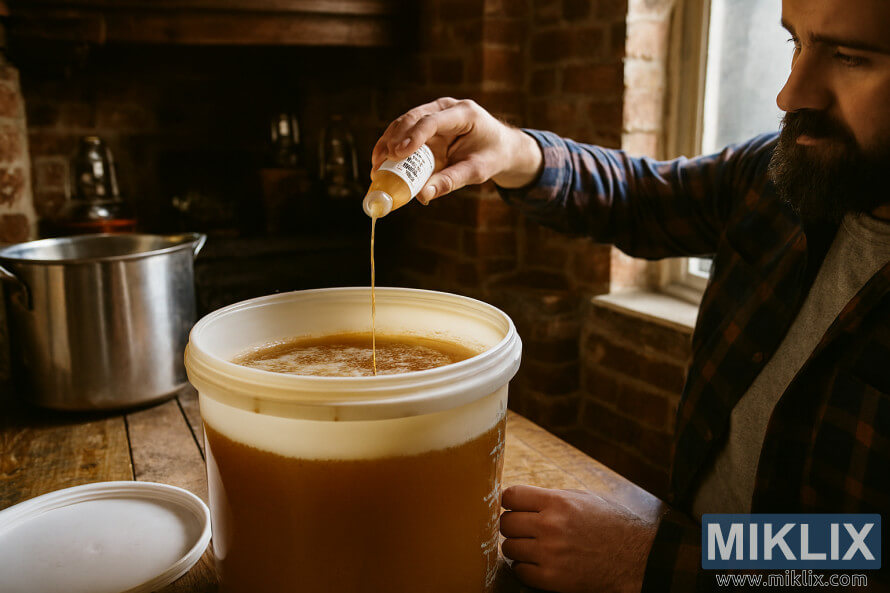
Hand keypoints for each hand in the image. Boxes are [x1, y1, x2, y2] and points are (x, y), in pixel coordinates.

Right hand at [371, 97, 542, 202]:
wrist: (500, 146)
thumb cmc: (491, 156)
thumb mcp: (477, 171)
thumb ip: (450, 181)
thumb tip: (422, 196)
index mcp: (464, 113)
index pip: (433, 120)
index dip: (413, 136)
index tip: (397, 154)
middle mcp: (446, 108)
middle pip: (413, 117)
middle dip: (393, 139)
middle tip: (380, 162)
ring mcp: (434, 112)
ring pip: (404, 123)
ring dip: (387, 143)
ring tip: (376, 166)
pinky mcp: (425, 123)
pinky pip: (404, 132)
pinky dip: (392, 146)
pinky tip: (381, 162)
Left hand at [500, 485, 658, 592]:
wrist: (636, 558)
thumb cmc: (611, 524)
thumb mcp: (584, 499)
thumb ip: (552, 497)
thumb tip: (522, 498)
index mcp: (558, 502)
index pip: (511, 496)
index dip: (509, 502)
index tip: (514, 507)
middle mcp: (551, 526)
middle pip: (506, 523)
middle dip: (512, 525)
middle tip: (523, 530)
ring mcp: (550, 554)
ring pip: (509, 548)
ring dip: (517, 548)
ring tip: (532, 547)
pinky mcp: (553, 579)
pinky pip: (520, 571)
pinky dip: (525, 568)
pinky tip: (538, 564)